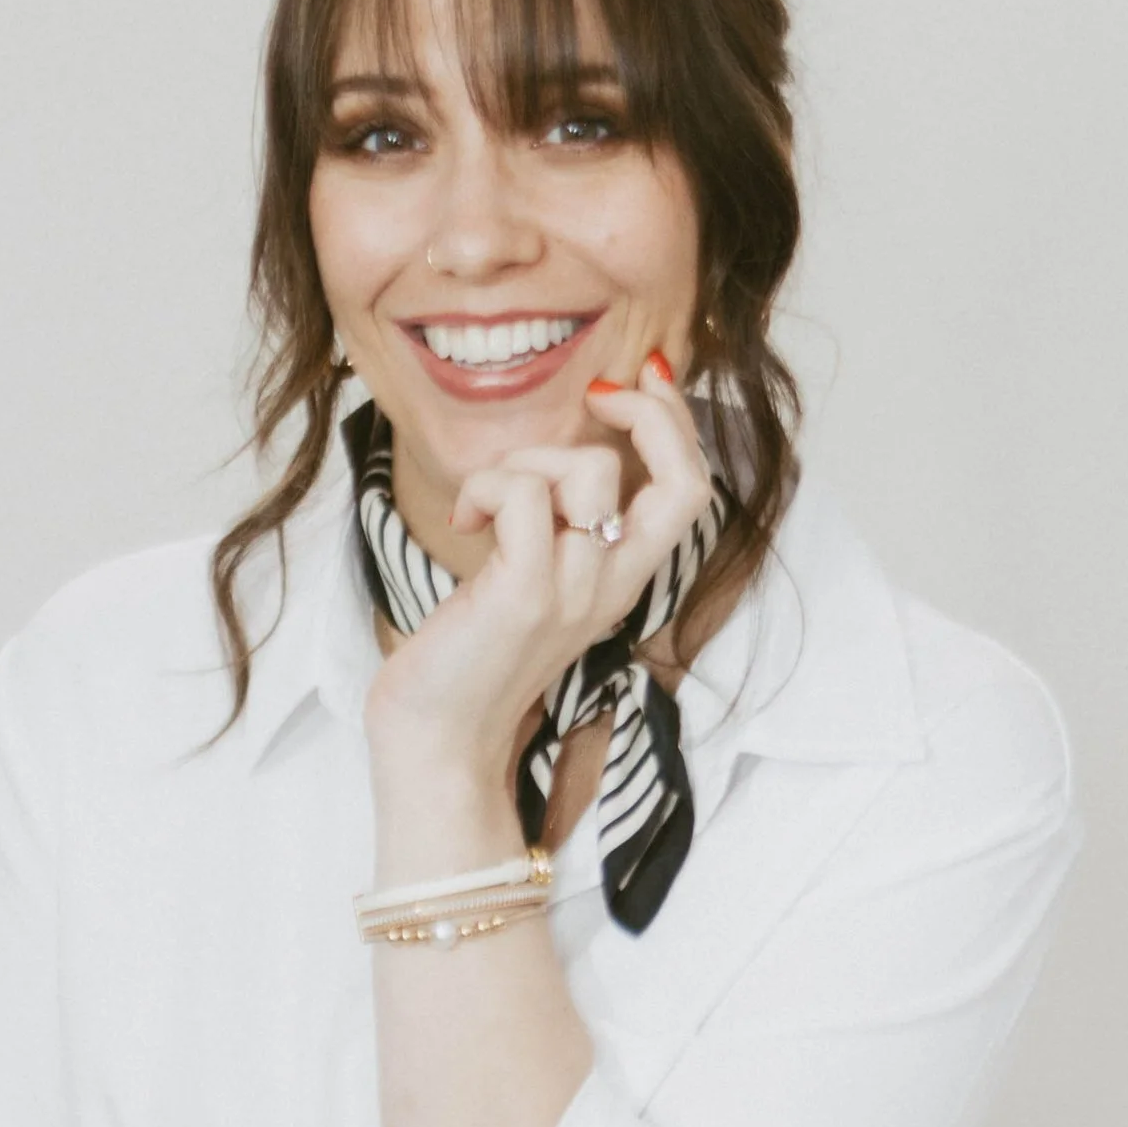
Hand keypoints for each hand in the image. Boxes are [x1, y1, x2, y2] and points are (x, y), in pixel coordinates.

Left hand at [363, 355, 712, 821]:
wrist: (437, 743)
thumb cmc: (468, 658)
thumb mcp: (530, 578)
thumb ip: (555, 523)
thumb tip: (558, 443)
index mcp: (620, 580)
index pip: (690, 491)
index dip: (676, 423)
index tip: (634, 383)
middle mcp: (611, 586)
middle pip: (680, 479)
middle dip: (646, 413)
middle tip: (593, 397)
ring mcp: (573, 592)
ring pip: (586, 471)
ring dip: (526, 459)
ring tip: (486, 502)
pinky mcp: (524, 595)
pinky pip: (523, 494)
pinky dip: (486, 488)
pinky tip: (463, 522)